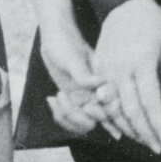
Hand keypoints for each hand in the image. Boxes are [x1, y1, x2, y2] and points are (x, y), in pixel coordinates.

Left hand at [39, 22, 104, 137]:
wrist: (55, 37)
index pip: (108, 113)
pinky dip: (58, 113)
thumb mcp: (74, 59)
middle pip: (92, 123)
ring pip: (79, 124)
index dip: (96, 115)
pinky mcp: (73, 99)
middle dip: (75, 117)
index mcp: (103, 86)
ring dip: (64, 116)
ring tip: (55, 98)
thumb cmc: (66, 43)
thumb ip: (85, 75)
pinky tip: (51, 99)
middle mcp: (96, 95)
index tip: (84, 105)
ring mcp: (84, 98)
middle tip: (63, 97)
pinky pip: (68, 117)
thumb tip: (102, 84)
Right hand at [91, 0, 160, 152]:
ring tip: (143, 140)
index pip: (151, 103)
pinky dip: (112, 115)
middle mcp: (121, 68)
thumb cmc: (153, 23)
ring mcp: (105, 68)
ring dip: (128, 128)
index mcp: (142, 62)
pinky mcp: (96, 67)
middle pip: (131, 111)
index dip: (159, 126)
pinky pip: (102, 98)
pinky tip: (123, 126)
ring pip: (113, 108)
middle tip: (157, 147)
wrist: (124, 2)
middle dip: (145, 133)